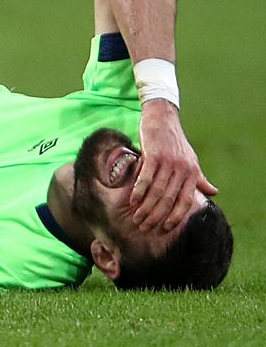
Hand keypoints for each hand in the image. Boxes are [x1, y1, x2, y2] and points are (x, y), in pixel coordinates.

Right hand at [130, 104, 217, 233]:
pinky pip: (145, 177)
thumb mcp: (191, 160)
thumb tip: (214, 193)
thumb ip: (199, 178)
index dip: (176, 217)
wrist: (163, 118)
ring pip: (156, 191)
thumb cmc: (175, 142)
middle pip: (169, 199)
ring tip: (136, 218)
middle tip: (145, 228)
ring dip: (145, 207)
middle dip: (156, 216)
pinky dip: (138, 191)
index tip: (165, 228)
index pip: (186, 200)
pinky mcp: (153, 154)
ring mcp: (168, 161)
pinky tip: (132, 201)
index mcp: (192, 172)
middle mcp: (183, 168)